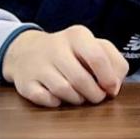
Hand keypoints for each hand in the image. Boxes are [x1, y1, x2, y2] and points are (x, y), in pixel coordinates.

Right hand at [2, 25, 128, 107]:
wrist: (27, 51)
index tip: (111, 89)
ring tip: (80, 96)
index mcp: (77, 35)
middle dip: (94, 94)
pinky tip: (59, 97)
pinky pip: (47, 100)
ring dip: (77, 99)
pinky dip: (57, 103)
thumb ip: (113, 63)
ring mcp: (38, 65)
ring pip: (64, 91)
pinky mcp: (25, 83)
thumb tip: (114, 88)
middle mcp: (56, 47)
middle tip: (97, 97)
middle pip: (81, 79)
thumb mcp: (94, 47)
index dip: (108, 78)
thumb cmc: (70, 52)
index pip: (97, 57)